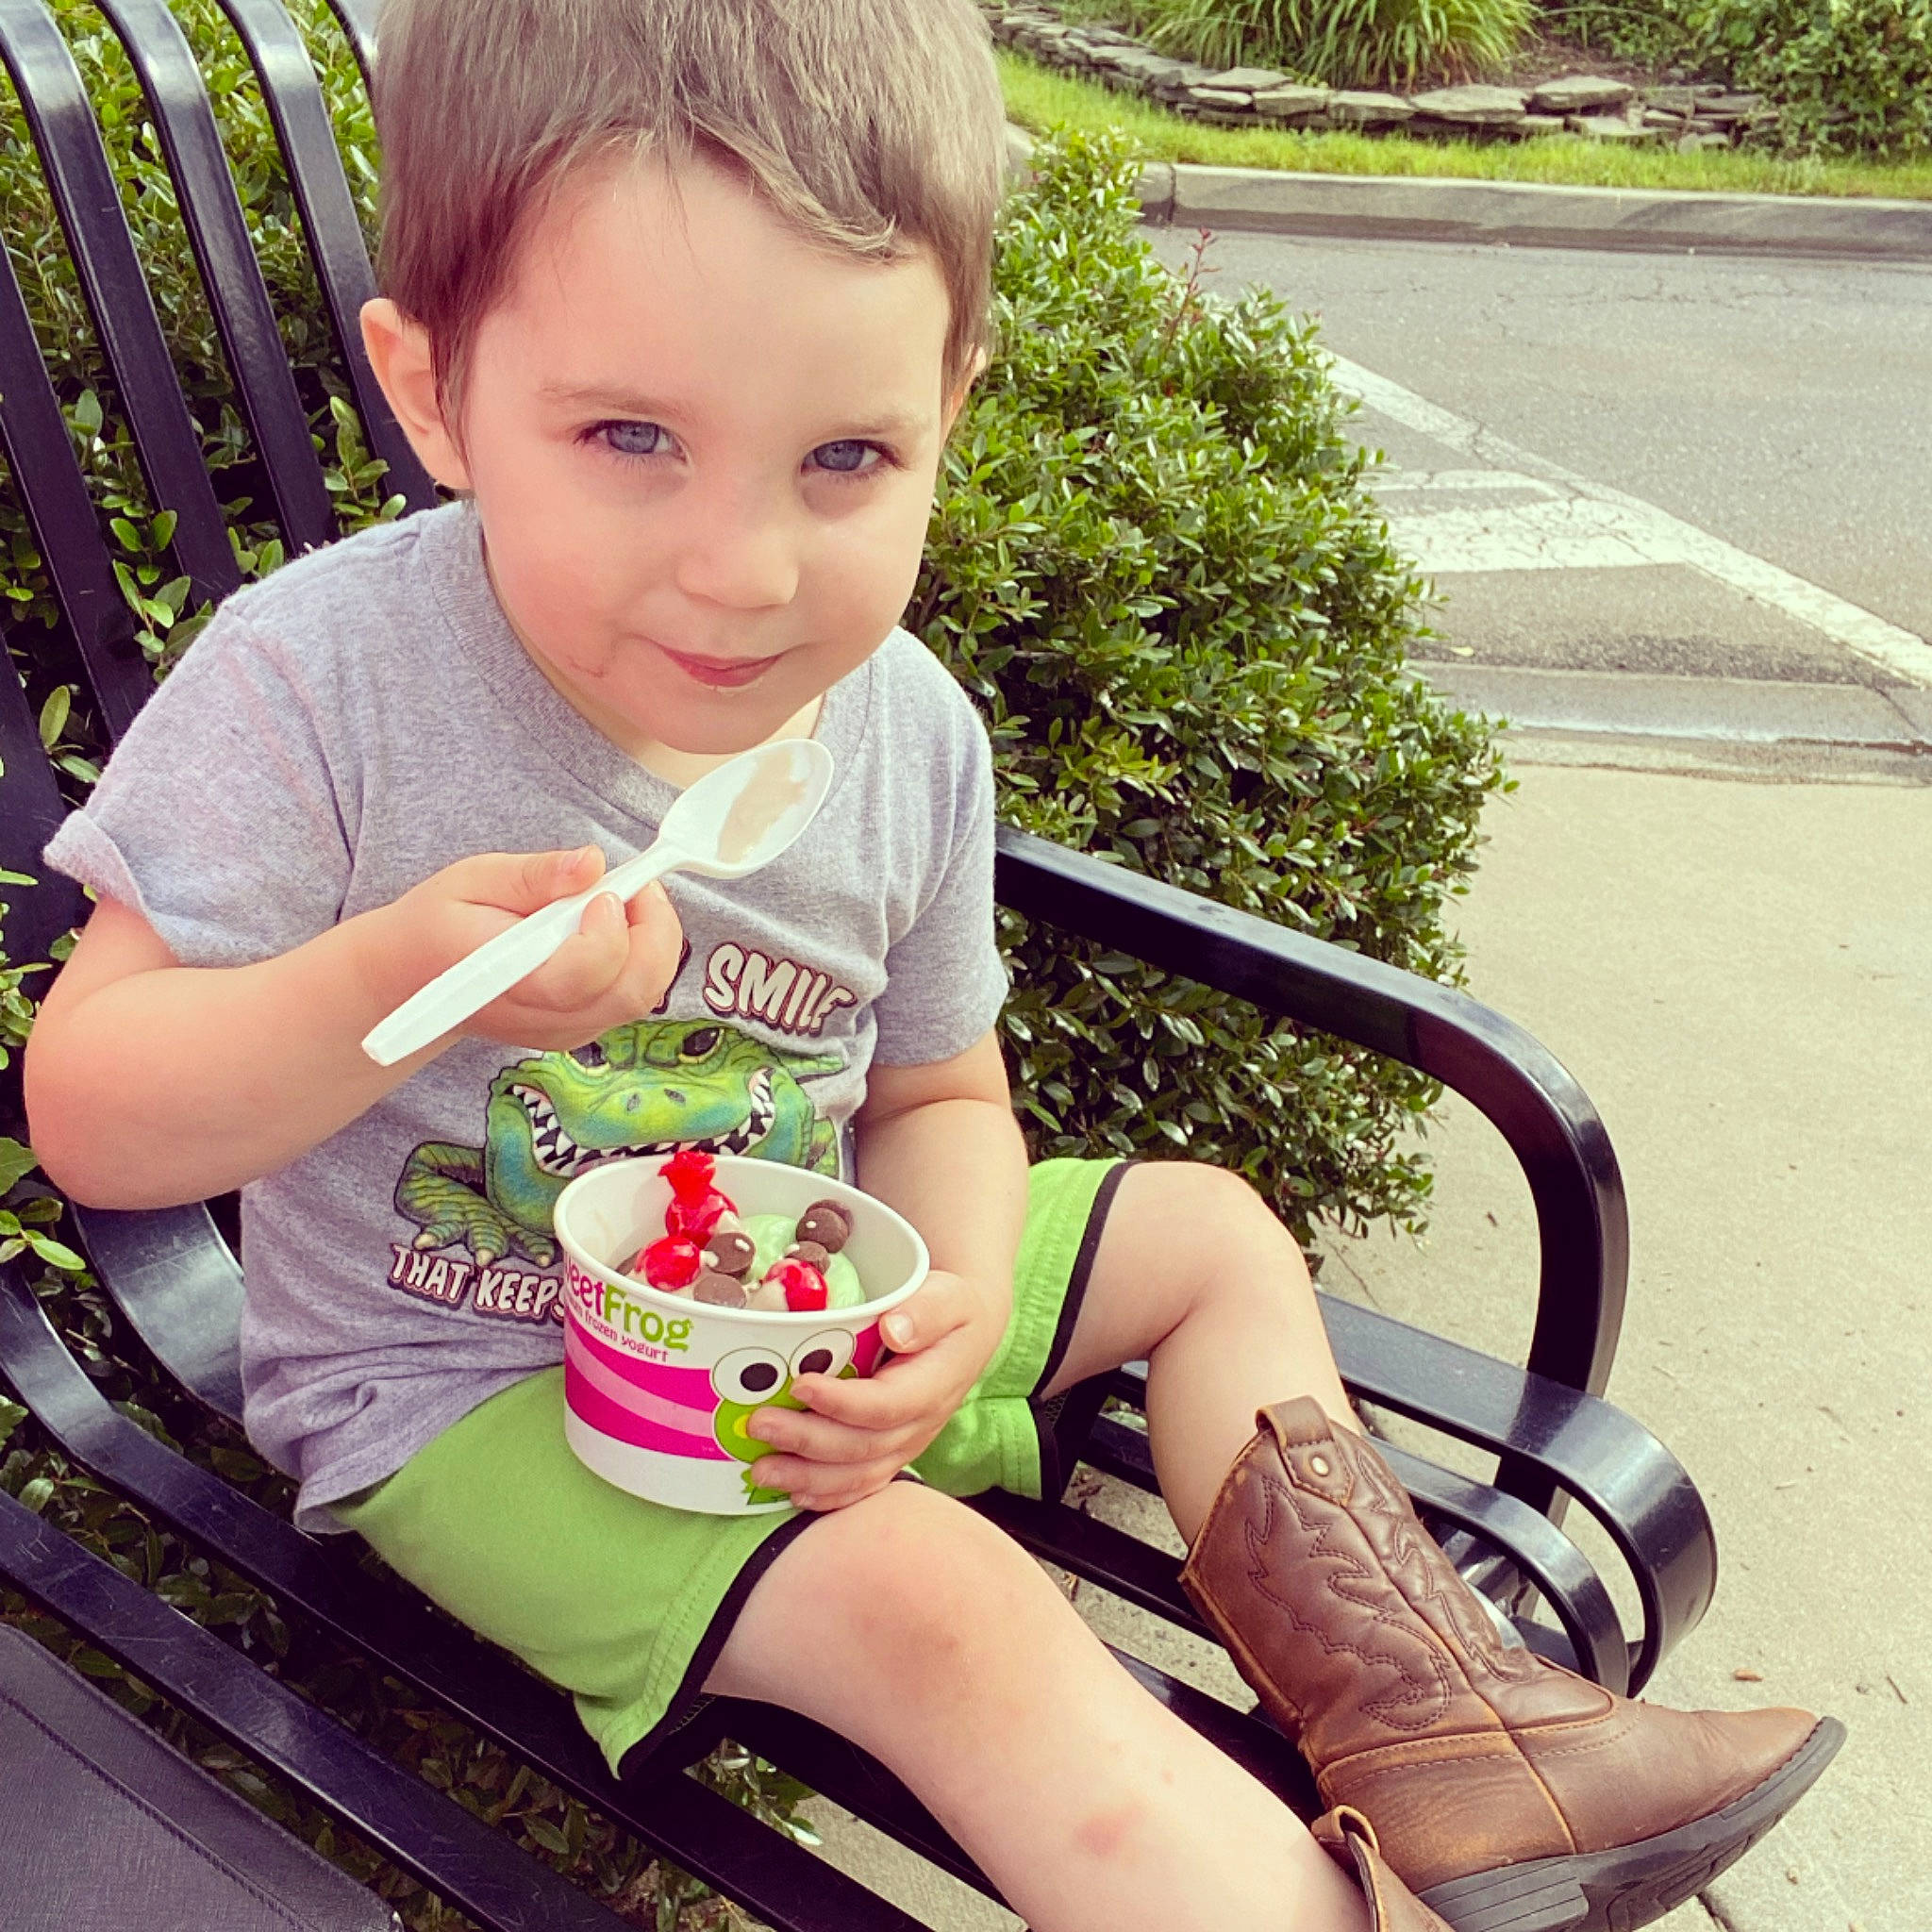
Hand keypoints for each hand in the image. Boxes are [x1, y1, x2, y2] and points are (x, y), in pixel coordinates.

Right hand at [386, 846, 684, 1052]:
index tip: (605, 891)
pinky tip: (613, 927)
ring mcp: (563, 1031)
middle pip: (629, 993)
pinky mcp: (578, 1030)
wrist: (417, 978)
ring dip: (652, 943)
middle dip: (653, 932)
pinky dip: (641, 959)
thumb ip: (536, 875)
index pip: (580, 975)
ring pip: (640, 998)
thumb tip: (592, 863)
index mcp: (503, 977)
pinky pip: (631, 999)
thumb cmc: (443, 922)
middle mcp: (539, 1016)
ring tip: (621, 901)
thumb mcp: (475, 878)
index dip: (609, 931)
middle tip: (634, 886)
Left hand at [744, 1271, 1008, 1510]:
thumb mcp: (949, 1297)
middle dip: (807, 1441)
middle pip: (862, 1446)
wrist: (966, 1335)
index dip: (841, 1403)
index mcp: (934, 1385)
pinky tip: (793, 1493)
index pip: (886, 1405)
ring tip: (761, 1469)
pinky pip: (861, 1485)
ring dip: (807, 1477)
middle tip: (760, 1424)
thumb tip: (895, 1329)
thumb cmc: (951, 1310)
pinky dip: (826, 1495)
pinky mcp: (892, 1453)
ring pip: (858, 1474)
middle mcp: (921, 1424)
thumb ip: (927, 1312)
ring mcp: (906, 1444)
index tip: (801, 1385)